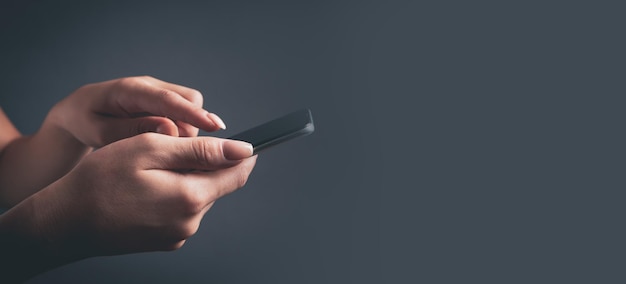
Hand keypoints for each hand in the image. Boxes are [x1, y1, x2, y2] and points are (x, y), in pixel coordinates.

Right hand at [28, 133, 255, 257]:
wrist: (66, 223)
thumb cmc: (100, 181)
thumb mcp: (151, 149)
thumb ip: (201, 150)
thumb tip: (243, 150)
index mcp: (191, 197)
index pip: (237, 174)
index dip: (243, 155)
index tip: (243, 142)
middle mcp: (190, 223)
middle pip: (216, 184)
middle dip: (204, 164)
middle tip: (169, 150)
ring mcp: (178, 236)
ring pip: (198, 196)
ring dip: (186, 178)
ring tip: (150, 170)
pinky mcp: (166, 242)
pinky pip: (181, 212)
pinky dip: (173, 195)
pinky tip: (145, 190)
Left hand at [47, 76, 225, 147]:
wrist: (78, 111)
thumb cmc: (86, 122)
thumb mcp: (100, 132)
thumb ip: (134, 131)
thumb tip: (170, 129)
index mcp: (130, 90)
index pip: (168, 100)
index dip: (193, 114)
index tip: (214, 127)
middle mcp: (149, 86)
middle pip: (188, 101)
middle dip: (192, 128)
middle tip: (176, 154)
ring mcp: (158, 92)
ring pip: (191, 108)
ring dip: (188, 131)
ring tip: (168, 151)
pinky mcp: (164, 102)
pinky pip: (185, 114)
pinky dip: (184, 130)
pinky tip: (171, 146)